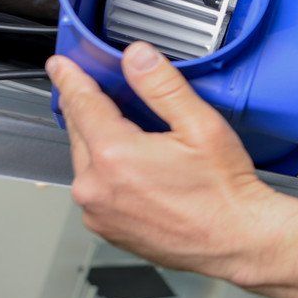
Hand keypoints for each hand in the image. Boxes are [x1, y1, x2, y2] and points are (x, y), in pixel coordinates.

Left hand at [46, 42, 280, 277]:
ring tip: (132, 136)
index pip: (81, 103)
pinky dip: (107, 174)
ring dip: (99, 143)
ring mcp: (98, 212)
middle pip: (80, 132)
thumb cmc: (223, 190)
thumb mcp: (201, 125)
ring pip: (86, 162)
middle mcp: (96, 186)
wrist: (235, 239)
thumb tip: (137, 58)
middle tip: (103, 92)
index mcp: (115, 154)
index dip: (71, 78)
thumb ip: (164, 86)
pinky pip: (96, 190)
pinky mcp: (106, 228)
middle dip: (89, 109)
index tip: (61, 66)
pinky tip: (138, 170)